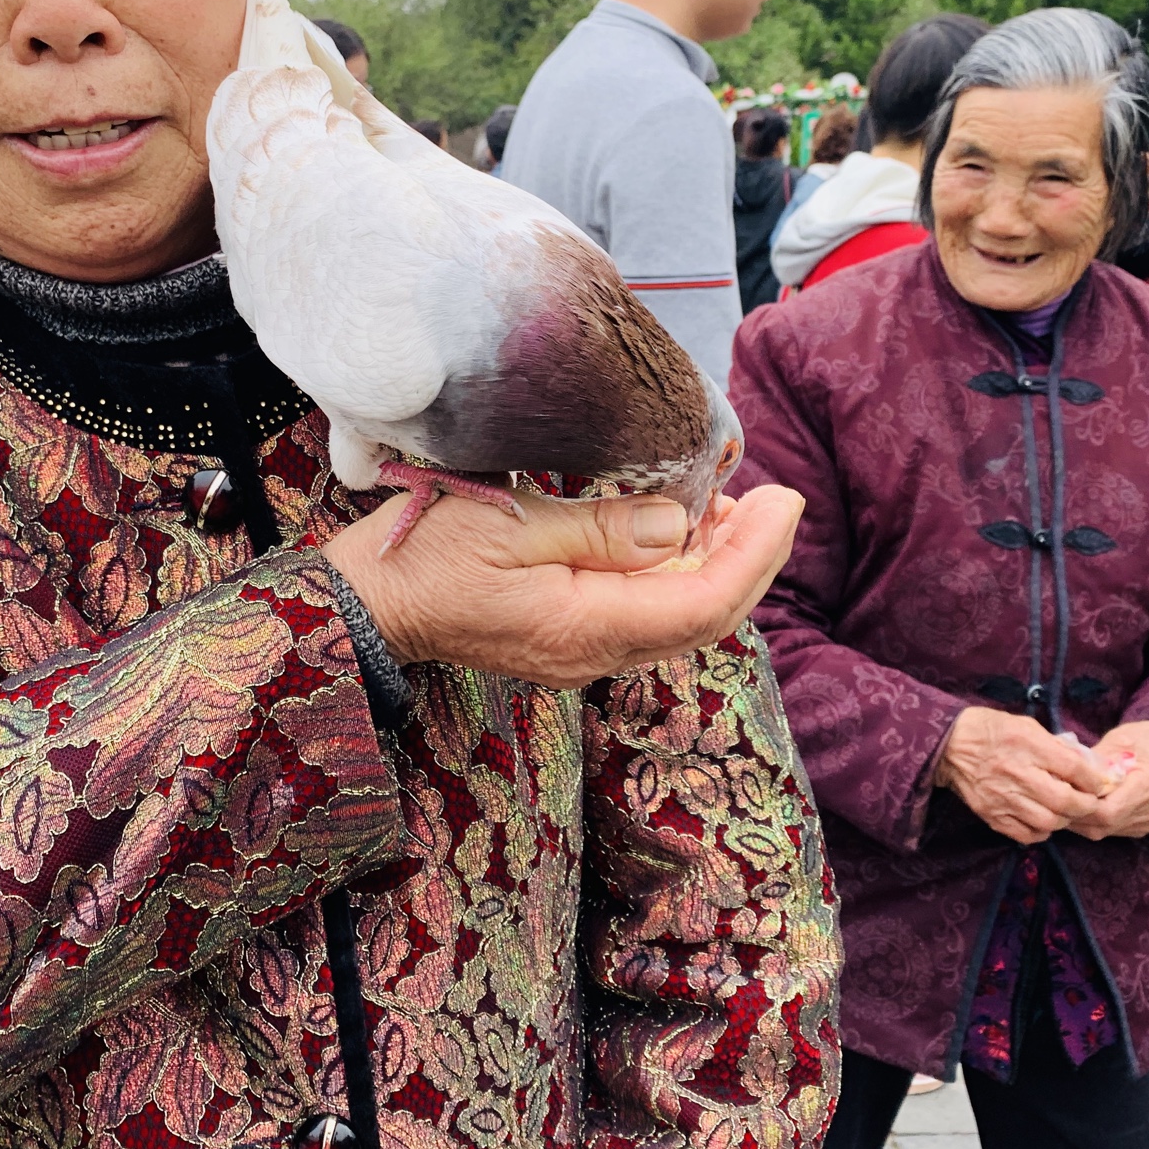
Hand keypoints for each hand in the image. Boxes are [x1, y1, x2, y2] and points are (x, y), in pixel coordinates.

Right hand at [322, 485, 802, 688]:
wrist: (364, 605)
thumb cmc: (423, 557)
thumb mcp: (509, 526)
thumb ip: (597, 529)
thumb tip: (674, 525)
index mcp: (587, 626)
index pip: (704, 602)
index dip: (756, 553)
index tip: (784, 499)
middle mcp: (595, 651)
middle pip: (706, 615)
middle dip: (752, 557)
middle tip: (775, 498)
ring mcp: (583, 649)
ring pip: (680, 613)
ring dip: (718, 561)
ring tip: (734, 503)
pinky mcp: (570, 635)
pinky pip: (648, 609)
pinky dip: (679, 568)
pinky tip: (679, 528)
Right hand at [933, 708, 1110, 844]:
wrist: (948, 745)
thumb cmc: (991, 730)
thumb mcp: (1027, 725)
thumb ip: (1056, 746)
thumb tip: (1087, 765)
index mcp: (1027, 744)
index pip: (1074, 767)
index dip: (1094, 779)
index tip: (1099, 782)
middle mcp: (1017, 773)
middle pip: (1065, 800)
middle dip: (1086, 805)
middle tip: (1090, 802)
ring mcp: (1003, 798)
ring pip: (1049, 822)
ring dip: (1065, 819)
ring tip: (1066, 811)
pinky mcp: (992, 815)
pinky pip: (1027, 834)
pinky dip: (1042, 831)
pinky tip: (1043, 820)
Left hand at [1067, 721, 1148, 840]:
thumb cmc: (1141, 739)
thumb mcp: (1116, 740)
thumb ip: (1092, 761)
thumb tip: (1062, 774)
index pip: (1109, 811)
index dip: (1081, 807)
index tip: (1060, 794)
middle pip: (1105, 825)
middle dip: (1075, 815)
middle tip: (1053, 800)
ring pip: (1106, 831)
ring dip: (1081, 821)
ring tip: (1063, 802)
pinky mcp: (1145, 826)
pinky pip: (1112, 831)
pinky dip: (1093, 822)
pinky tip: (1081, 807)